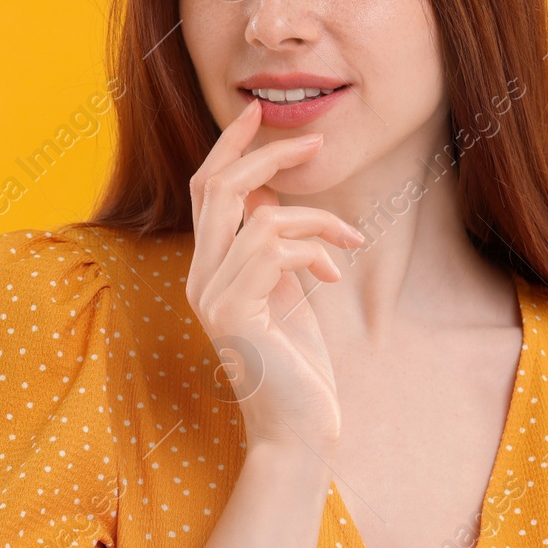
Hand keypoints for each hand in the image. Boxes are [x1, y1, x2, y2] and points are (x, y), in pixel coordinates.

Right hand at [184, 99, 364, 455]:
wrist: (298, 433)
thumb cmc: (299, 369)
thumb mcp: (286, 293)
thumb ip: (272, 247)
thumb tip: (268, 195)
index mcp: (209, 271)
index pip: (205, 191)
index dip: (228, 148)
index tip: (257, 114)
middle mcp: (200, 279)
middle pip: (216, 187)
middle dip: (264, 156)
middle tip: (311, 143)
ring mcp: (212, 296)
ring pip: (254, 215)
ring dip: (314, 217)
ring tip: (348, 239)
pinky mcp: (234, 313)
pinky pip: (271, 248)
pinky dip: (312, 249)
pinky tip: (334, 275)